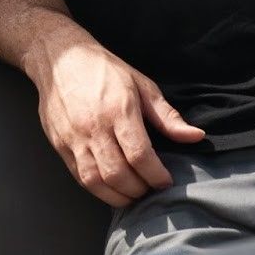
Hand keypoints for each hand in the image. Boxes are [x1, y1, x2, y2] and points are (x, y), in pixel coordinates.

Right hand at [33, 39, 205, 206]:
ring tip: (133, 194)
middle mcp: (94, 126)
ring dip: (118, 196)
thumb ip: (167, 116)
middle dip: (139, 189)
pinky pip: (79, 176)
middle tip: (150, 188)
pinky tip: (111, 188)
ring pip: (96, 181)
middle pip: (118, 174)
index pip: (139, 155)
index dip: (156, 175)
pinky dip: (98, 190)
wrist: (59, 58)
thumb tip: (195, 136)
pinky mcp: (60, 144)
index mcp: (118, 109)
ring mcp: (73, 137)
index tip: (166, 181)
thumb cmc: (102, 69)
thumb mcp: (141, 84)